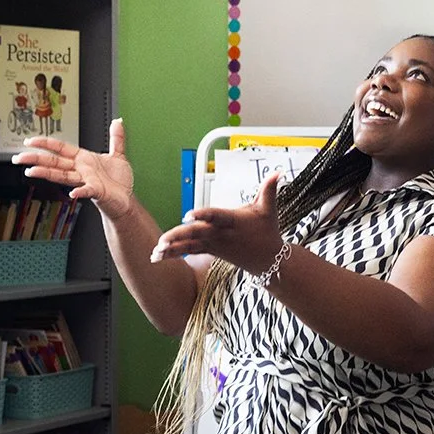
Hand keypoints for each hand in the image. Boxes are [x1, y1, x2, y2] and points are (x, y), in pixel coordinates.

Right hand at [12, 119, 133, 221]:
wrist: (127, 201)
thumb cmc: (119, 182)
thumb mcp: (118, 155)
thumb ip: (116, 138)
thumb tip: (117, 122)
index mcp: (84, 160)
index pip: (61, 149)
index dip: (45, 143)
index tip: (30, 141)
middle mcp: (82, 170)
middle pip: (54, 162)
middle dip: (36, 159)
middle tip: (19, 158)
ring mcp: (87, 181)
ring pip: (63, 175)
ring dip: (46, 173)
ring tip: (31, 172)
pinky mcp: (97, 191)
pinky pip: (87, 191)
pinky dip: (80, 192)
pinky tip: (73, 194)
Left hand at [151, 172, 284, 274]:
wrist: (268, 260)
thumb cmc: (267, 232)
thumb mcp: (269, 210)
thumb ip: (269, 189)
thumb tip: (278, 172)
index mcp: (232, 221)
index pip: (215, 216)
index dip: (202, 214)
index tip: (188, 215)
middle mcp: (220, 234)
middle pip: (197, 234)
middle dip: (179, 237)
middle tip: (162, 240)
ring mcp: (214, 244)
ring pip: (190, 245)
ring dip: (172, 248)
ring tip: (155, 251)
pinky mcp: (210, 250)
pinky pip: (189, 251)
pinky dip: (174, 253)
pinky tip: (158, 256)